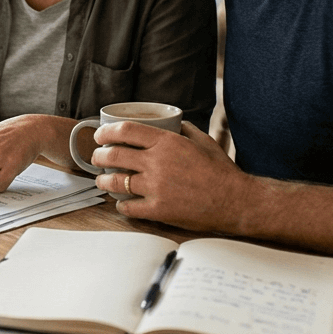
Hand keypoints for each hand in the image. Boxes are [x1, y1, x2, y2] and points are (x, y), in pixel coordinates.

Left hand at [91, 120, 247, 228]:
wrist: (235, 201)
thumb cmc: (221, 171)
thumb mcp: (204, 141)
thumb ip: (186, 129)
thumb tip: (175, 123)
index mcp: (167, 142)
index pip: (126, 131)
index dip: (106, 132)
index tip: (100, 135)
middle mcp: (157, 162)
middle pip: (114, 154)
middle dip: (99, 155)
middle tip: (97, 158)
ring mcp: (156, 187)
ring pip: (116, 182)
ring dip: (104, 181)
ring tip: (103, 181)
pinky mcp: (158, 210)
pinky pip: (128, 207)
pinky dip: (121, 205)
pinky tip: (122, 203)